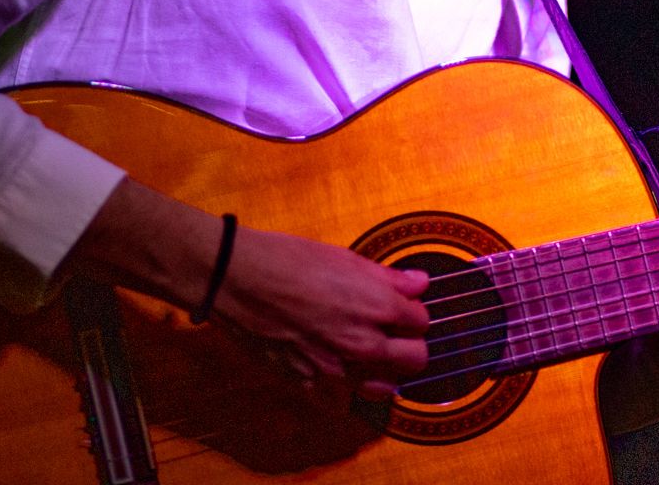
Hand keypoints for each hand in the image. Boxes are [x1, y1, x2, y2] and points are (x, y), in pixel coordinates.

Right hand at [211, 227, 430, 400]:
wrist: (236, 280)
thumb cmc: (288, 261)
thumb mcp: (345, 258)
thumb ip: (388, 277)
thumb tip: (419, 282)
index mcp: (377, 307)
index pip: (421, 321)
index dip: (412, 311)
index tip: (402, 306)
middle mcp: (363, 343)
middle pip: (415, 360)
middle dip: (411, 346)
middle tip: (396, 332)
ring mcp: (336, 368)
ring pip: (383, 388)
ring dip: (384, 373)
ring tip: (373, 356)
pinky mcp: (308, 383)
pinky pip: (340, 400)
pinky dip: (344, 388)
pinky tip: (338, 369)